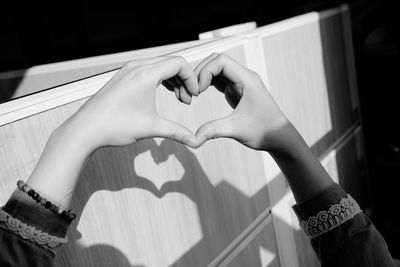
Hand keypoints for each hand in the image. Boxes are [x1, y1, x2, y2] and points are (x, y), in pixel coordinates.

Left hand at [59, 56, 198, 150]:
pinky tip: (164, 94)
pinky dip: (161, 79)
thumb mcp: (151, 128)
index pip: (179, 63)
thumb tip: (194, 141)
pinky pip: (149, 70)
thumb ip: (177, 132)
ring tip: (179, 98)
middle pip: (171, 63)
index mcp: (146, 74)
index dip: (192, 78)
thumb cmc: (113, 126)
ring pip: (160, 66)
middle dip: (184, 80)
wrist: (86, 129)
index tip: (195, 95)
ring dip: (173, 80)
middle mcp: (137, 67)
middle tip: (188, 100)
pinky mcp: (123, 76)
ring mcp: (128, 70)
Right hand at [194, 53, 292, 151]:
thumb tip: (194, 138)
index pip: (221, 61)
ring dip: (203, 77)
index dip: (205, 72)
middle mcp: (244, 77)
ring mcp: (240, 82)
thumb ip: (214, 130)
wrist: (278, 136)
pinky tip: (199, 93)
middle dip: (200, 72)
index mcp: (247, 79)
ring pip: (216, 69)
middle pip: (216, 61)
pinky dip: (207, 83)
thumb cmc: (265, 131)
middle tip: (191, 91)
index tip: (198, 91)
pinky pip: (219, 79)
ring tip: (193, 92)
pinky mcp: (236, 89)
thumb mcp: (237, 130)